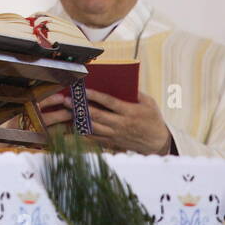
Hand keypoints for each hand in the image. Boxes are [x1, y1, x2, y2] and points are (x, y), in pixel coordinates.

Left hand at [39, 89, 172, 154]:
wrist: (158, 142)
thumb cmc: (153, 119)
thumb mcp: (149, 103)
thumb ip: (135, 93)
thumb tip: (120, 81)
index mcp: (131, 112)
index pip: (110, 103)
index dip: (96, 96)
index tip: (84, 90)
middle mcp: (121, 124)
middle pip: (97, 116)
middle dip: (81, 108)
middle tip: (67, 100)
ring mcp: (115, 134)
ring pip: (93, 127)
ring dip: (78, 119)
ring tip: (67, 111)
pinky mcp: (112, 142)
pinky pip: (94, 137)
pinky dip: (83, 131)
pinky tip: (73, 124)